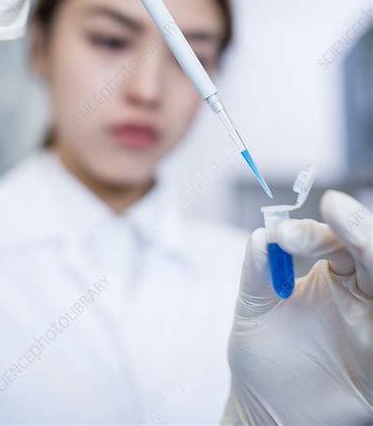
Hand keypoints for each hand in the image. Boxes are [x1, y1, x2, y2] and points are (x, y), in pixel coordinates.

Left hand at [222, 190, 372, 424]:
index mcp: (336, 276)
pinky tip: (370, 278)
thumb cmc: (264, 357)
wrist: (266, 411)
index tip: (283, 235)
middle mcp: (363, 296)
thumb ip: (258, 267)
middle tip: (335, 209)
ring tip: (358, 241)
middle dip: (359, 229)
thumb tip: (264, 233)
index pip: (339, 240)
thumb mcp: (254, 306)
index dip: (315, 232)